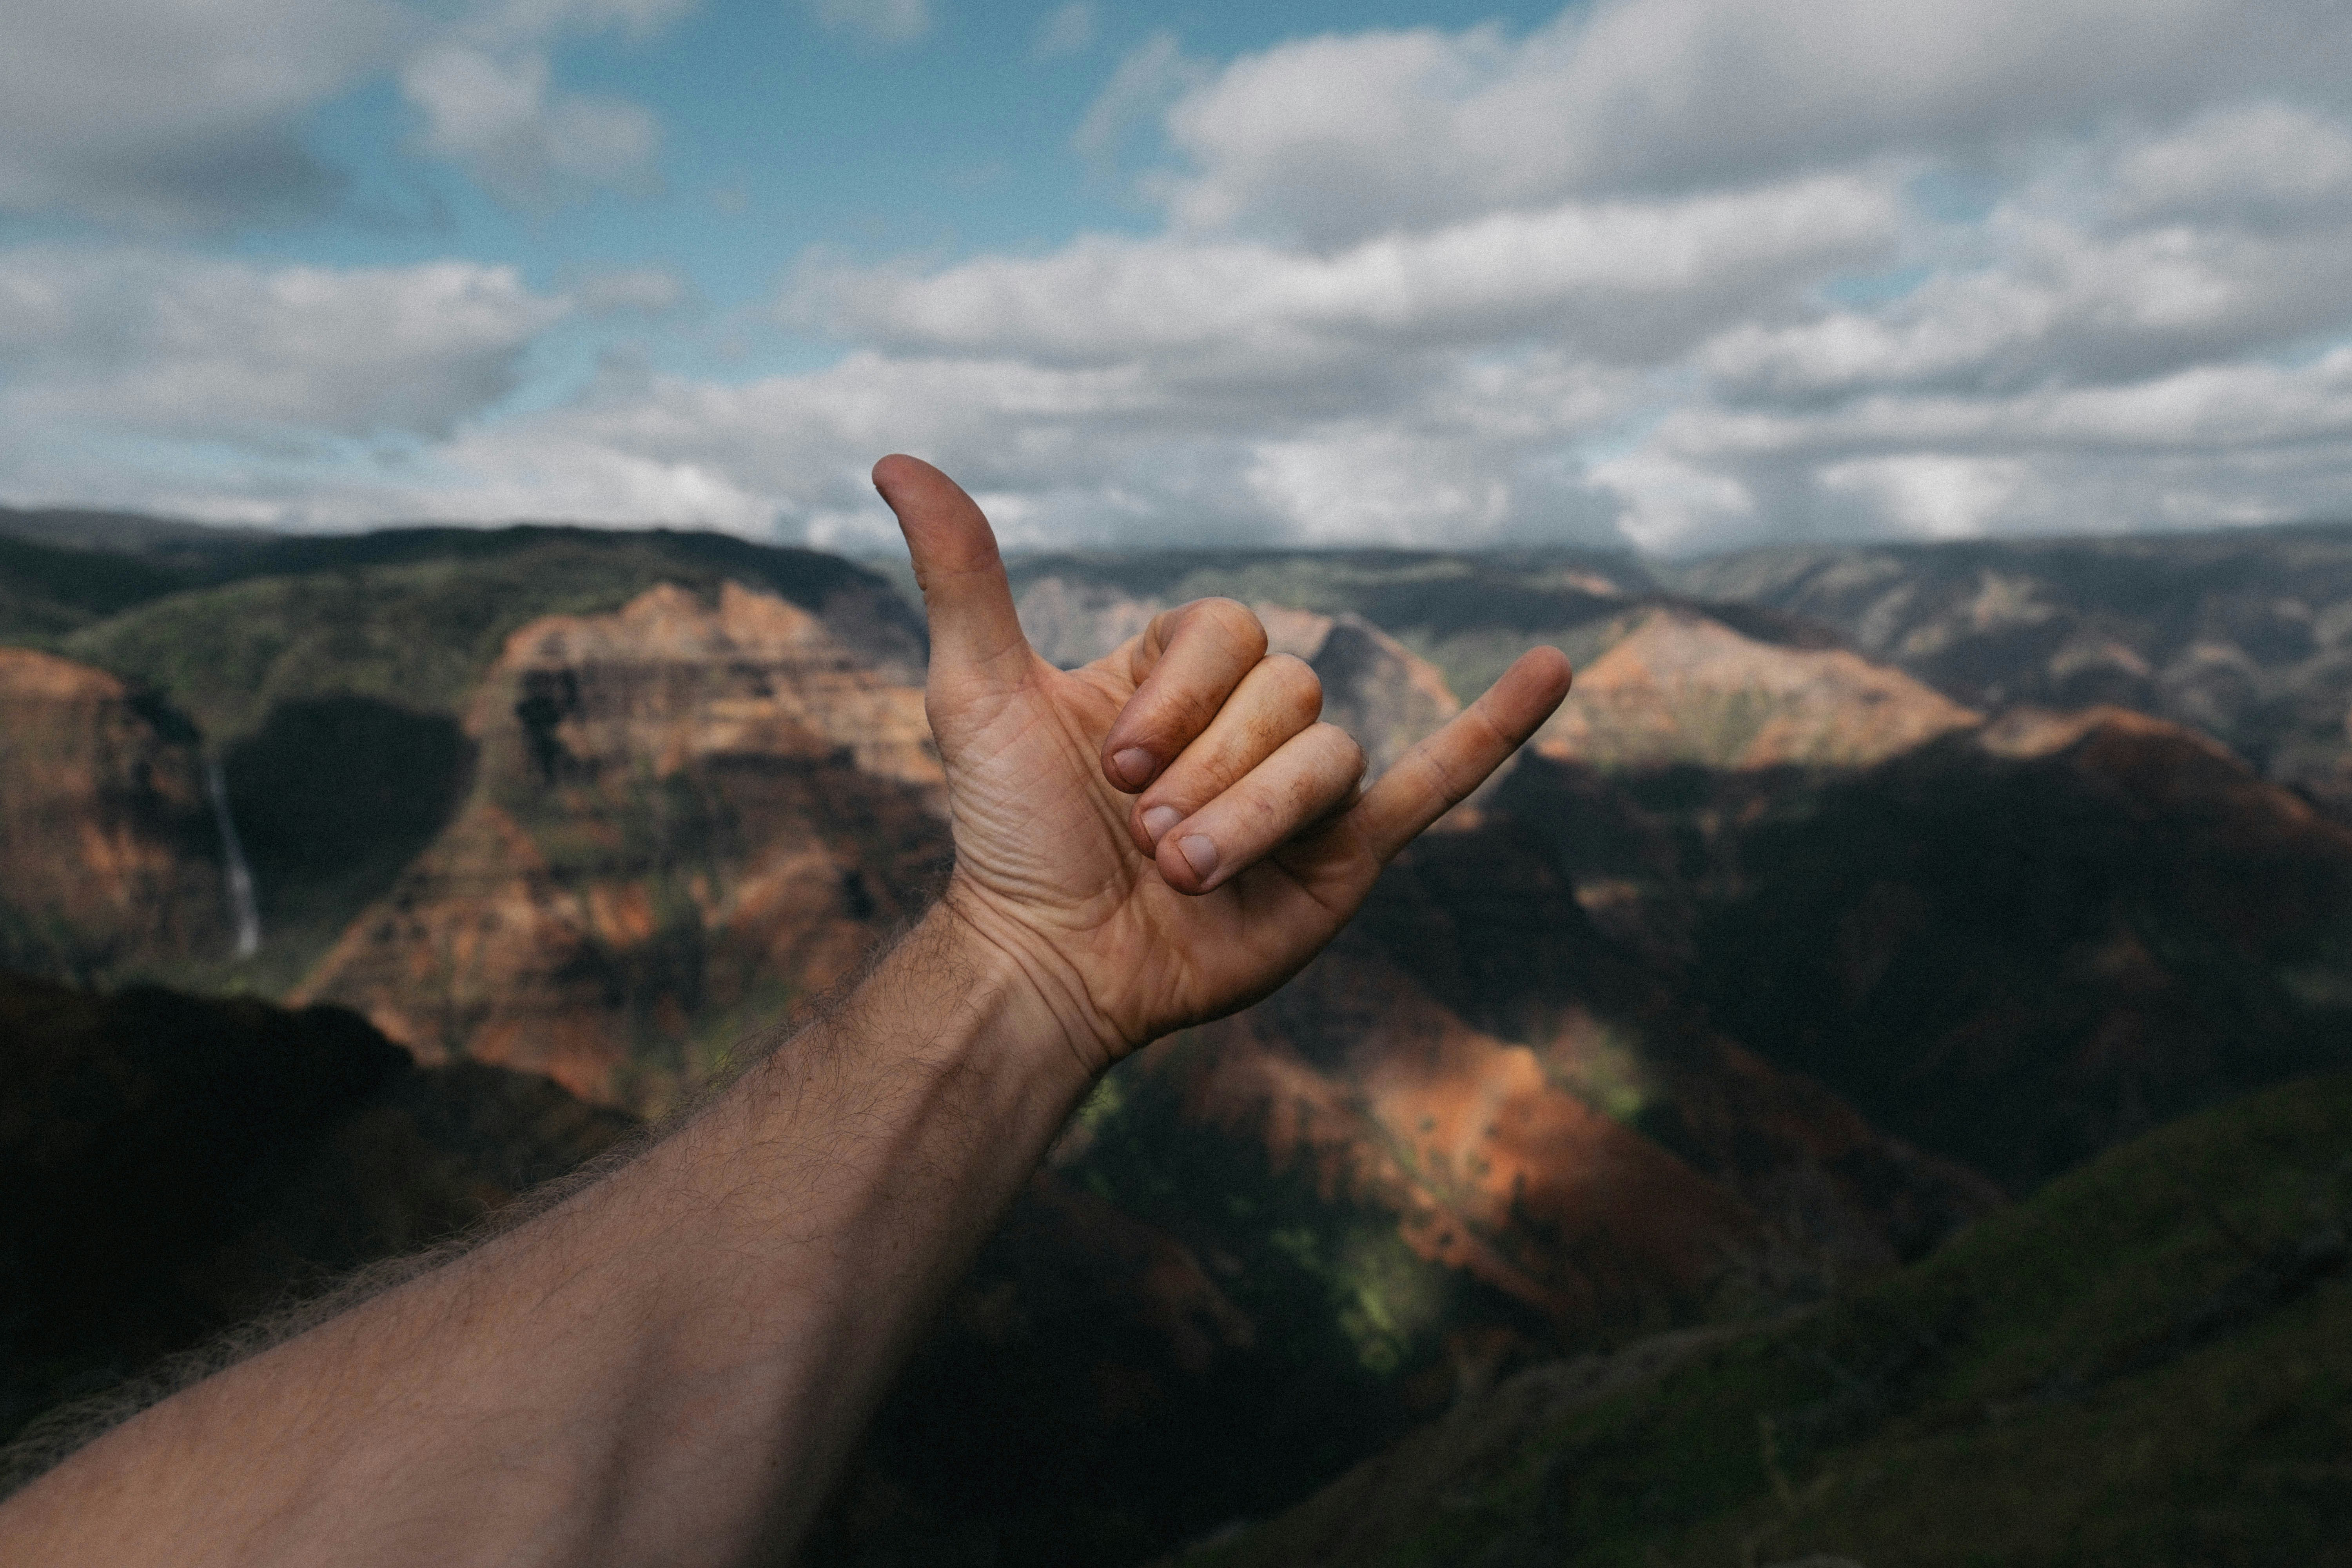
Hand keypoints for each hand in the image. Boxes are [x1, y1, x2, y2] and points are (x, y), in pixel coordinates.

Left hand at [875, 456, 1571, 1076]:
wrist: (1050, 962)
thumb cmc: (1008, 834)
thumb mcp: (979, 692)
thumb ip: (962, 575)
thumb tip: (895, 456)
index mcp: (1181, 676)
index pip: (1231, 631)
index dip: (1179, 694)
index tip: (1111, 761)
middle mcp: (1249, 723)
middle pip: (1287, 693)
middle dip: (1207, 770)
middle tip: (1143, 833)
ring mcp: (1305, 789)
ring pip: (1330, 755)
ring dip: (1252, 817)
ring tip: (1183, 874)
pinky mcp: (1349, 855)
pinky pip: (1441, 780)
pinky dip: (1498, 729)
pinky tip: (1556, 668)